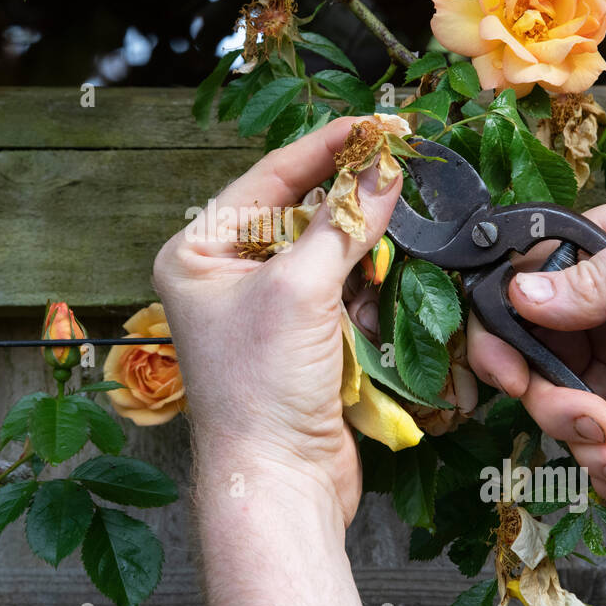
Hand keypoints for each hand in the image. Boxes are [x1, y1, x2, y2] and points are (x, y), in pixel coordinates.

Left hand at [153, 117, 399, 605]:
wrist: (279, 481)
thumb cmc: (263, 387)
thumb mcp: (301, 289)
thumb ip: (344, 222)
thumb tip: (385, 166)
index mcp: (197, 253)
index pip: (267, 179)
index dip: (324, 147)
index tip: (377, 123)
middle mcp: (225, 275)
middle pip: (299, 210)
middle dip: (350, 191)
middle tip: (401, 157)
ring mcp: (265, 308)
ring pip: (327, 249)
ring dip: (366, 237)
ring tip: (407, 204)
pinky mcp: (302, 339)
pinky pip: (343, 289)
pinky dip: (371, 278)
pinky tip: (399, 263)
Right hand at [466, 188, 605, 507]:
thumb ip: (602, 277)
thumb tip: (523, 299)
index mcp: (600, 252)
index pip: (520, 287)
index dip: (500, 331)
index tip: (507, 371)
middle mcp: (603, 307)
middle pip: (533, 358)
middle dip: (546, 397)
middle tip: (586, 417)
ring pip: (563, 406)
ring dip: (580, 439)